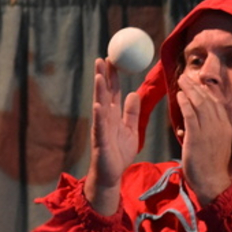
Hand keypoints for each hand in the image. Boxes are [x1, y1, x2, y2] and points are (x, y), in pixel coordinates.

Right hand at [85, 58, 140, 214]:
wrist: (112, 174)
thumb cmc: (119, 152)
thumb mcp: (131, 129)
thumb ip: (131, 112)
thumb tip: (134, 93)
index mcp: (113, 115)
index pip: (112, 91)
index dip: (113, 76)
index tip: (114, 59)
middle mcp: (105, 118)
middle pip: (104, 93)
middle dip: (103, 76)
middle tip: (103, 57)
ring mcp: (101, 128)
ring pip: (100, 105)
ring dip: (99, 90)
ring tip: (100, 75)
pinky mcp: (100, 141)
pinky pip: (99, 126)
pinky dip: (99, 115)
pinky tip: (98, 105)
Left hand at [176, 74, 231, 204]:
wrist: (213, 182)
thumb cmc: (210, 167)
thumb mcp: (212, 146)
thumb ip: (201, 134)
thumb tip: (185, 127)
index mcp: (226, 128)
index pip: (216, 104)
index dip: (206, 91)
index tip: (197, 83)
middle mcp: (220, 126)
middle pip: (209, 100)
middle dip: (197, 86)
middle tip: (186, 76)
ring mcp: (210, 131)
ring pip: (201, 104)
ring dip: (190, 90)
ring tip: (181, 80)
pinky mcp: (198, 137)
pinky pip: (192, 116)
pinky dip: (186, 104)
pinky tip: (180, 95)